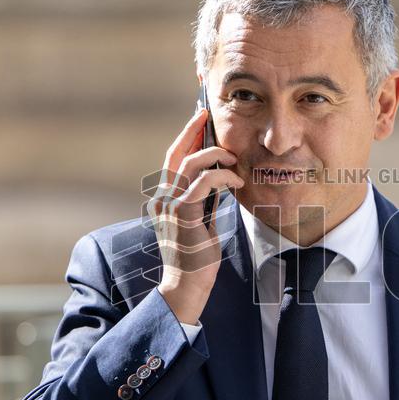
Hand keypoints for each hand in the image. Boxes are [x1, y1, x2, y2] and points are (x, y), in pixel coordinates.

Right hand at [151, 108, 243, 324]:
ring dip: (216, 155)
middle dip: (193, 130)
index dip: (185, 138)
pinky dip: (224, 176)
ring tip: (233, 159)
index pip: (172, 160)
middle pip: (175, 153)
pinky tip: (236, 181)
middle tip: (207, 115)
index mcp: (164, 199)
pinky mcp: (184, 213)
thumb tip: (217, 180)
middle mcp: (162, 198)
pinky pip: (206, 182)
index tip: (199, 121)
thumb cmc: (196, 258)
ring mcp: (170, 205)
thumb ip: (201, 201)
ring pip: (191, 163)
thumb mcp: (199, 222)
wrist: (186, 284)